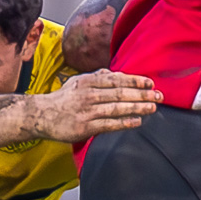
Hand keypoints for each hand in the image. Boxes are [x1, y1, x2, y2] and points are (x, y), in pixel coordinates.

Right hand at [33, 70, 160, 139]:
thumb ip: (97, 77)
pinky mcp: (85, 127)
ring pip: (117, 108)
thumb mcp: (77, 82)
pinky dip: (124, 122)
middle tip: (159, 96)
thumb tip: (114, 72)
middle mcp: (88, 94)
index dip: (135, 80)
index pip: (116, 79)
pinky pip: (109, 124)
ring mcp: (87, 111)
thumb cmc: (63, 98)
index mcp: (88, 81)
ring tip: (152, 107)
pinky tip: (137, 121)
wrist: (41, 116)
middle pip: (120, 93)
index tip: (150, 82)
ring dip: (137, 107)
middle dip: (141, 94)